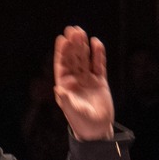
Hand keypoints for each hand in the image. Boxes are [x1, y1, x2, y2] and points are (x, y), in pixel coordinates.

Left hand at [52, 26, 113, 140]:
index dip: (62, 52)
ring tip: (82, 32)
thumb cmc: (82, 122)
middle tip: (73, 30)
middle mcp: (75, 79)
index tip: (62, 39)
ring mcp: (88, 79)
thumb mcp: (72, 112)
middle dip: (73, 45)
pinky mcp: (100, 81)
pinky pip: (99, 64)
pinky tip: (96, 43)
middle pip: (73, 58)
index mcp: (65, 85)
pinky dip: (98, 54)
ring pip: (85, 58)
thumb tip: (59, 89)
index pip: (62, 65)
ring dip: (83, 46)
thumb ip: (66, 100)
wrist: (97, 129)